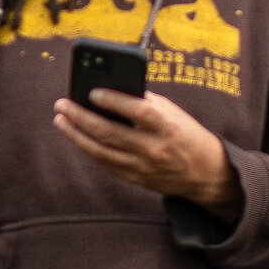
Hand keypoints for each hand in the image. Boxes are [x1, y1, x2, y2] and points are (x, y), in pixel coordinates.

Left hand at [53, 87, 241, 216]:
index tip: (92, 91)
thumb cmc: (186, 134)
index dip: (113, 100)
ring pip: (100, 151)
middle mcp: (154, 148)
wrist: (208, 174)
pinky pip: (105, 163)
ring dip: (75, 134)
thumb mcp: (173, 113)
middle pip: (109, 132)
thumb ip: (145, 102)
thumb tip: (109, 89)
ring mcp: (143, 167)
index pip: (137, 111)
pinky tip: (76, 136)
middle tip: (62, 104)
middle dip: (80, 117)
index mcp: (168, 127)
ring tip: (61, 119)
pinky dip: (88, 148)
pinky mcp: (136, 179)